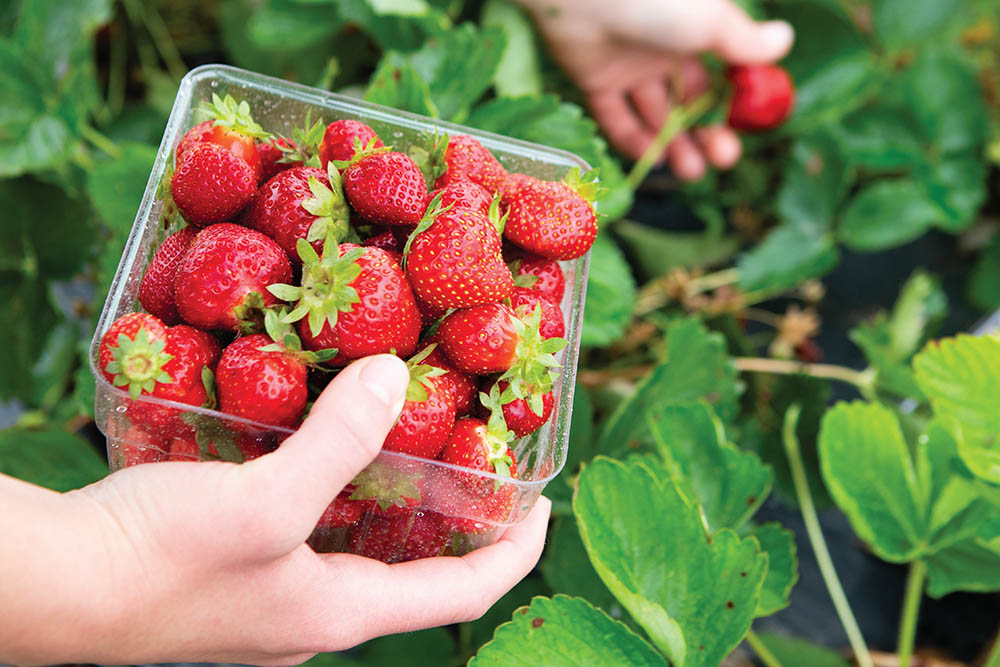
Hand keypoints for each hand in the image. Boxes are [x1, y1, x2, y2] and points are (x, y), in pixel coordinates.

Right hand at [0, 354, 550, 665]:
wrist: (55, 588)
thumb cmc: (160, 559)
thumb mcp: (264, 499)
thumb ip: (339, 439)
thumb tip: (396, 377)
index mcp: (341, 613)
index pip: (462, 595)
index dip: (516, 554)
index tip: (545, 508)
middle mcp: (314, 617)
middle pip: (413, 572)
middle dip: (454, 524)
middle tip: (477, 465)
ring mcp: (272, 601)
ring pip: (357, 547)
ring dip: (390, 500)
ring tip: (409, 443)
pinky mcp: (233, 575)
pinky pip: (306, 531)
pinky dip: (330, 489)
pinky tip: (318, 445)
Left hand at [518, 0, 793, 179]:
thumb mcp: (710, 20)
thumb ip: (744, 39)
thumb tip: (785, 41)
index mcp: (695, 28)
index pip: (719, 73)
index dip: (733, 104)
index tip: (745, 130)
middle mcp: (662, 48)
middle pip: (689, 99)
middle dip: (707, 132)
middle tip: (722, 159)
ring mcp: (627, 65)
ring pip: (655, 112)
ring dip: (675, 144)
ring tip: (692, 172)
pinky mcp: (594, 79)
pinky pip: (615, 116)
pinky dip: (633, 139)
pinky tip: (655, 158)